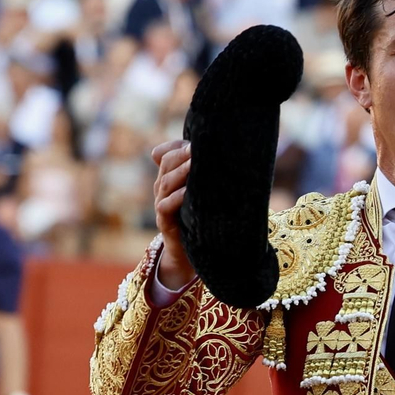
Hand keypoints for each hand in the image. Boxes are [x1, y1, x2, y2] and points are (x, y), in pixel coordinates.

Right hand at [150, 139, 196, 288]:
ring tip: (195, 163)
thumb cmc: (200, 219)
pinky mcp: (164, 222)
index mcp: (170, 178)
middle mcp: (163, 189)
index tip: (196, 141)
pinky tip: (188, 192)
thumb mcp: (203, 195)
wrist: (189, 253)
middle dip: (181, 154)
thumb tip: (232, 155)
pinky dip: (176, 198)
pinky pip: (165, 206)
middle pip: (166, 164)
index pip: (168, 154)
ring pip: (165, 183)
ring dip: (181, 171)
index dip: (178, 146)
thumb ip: (208, 177)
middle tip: (197, 148)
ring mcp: (161, 205)